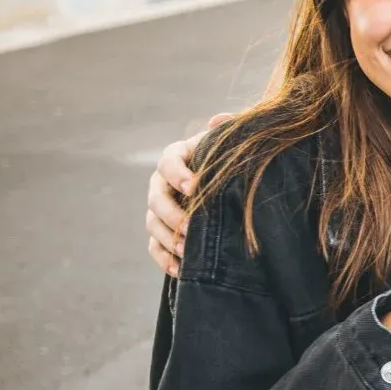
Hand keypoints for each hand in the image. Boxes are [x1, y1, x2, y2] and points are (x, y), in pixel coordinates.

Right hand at [145, 117, 227, 276]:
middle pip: (155, 197)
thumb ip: (231, 129)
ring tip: (187, 251)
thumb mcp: (236, 142)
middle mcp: (163, 181)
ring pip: (152, 223)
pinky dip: (164, 259)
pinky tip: (179, 270)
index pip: (168, 161)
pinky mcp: (164, 231)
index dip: (177, 173)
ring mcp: (161, 208)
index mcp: (179, 155)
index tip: (194, 186)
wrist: (237, 183)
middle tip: (191, 226)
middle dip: (171, 213)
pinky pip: (155, 247)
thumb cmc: (236, 158)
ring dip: (167, 238)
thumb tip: (219, 119)